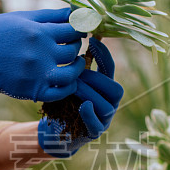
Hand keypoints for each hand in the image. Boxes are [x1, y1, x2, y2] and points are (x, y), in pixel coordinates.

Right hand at [0, 8, 85, 101]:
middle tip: (72, 44)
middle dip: (77, 45)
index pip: (73, 30)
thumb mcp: (22, 17)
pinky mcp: (31, 90)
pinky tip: (68, 81)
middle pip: (73, 50)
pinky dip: (69, 87)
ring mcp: (37, 74)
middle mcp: (40, 53)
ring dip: (78, 67)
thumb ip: (50, 15)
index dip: (79, 29)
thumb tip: (74, 10)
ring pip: (72, 73)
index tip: (77, 30)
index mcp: (39, 32)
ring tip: (76, 62)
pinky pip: (60, 93)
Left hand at [38, 38, 122, 157]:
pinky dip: (91, 115)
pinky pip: (97, 124)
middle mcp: (109, 103)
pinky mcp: (94, 133)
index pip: (110, 69)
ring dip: (90, 93)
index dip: (104, 55)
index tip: (92, 41)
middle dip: (96, 79)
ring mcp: (104, 120)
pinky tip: (84, 106)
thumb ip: (74, 67)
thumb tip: (71, 36)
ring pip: (106, 106)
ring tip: (75, 87)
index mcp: (105, 88)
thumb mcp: (67, 82)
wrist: (55, 132)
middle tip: (77, 73)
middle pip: (115, 89)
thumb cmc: (62, 103)